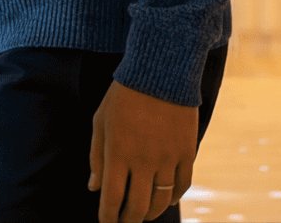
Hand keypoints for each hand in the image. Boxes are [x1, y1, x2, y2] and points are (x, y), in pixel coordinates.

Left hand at [88, 80, 197, 221]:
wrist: (160, 72)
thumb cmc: (123, 96)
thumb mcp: (100, 122)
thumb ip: (96, 157)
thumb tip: (93, 188)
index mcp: (118, 153)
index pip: (112, 199)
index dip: (108, 218)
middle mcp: (143, 161)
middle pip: (138, 206)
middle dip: (129, 220)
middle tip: (125, 222)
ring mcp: (167, 158)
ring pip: (161, 200)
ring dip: (151, 213)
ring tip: (144, 214)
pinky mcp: (186, 152)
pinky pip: (182, 185)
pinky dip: (174, 197)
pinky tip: (166, 199)